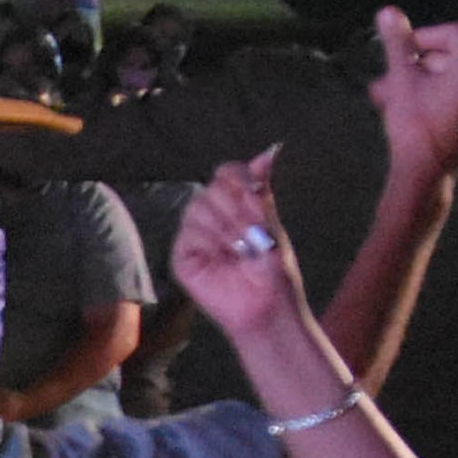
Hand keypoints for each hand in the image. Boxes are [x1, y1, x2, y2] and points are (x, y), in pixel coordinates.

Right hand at [173, 154, 306, 342]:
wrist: (267, 307)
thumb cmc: (273, 272)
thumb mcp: (272, 225)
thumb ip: (262, 190)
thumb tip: (270, 151)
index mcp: (235, 205)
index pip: (227, 173)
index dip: (239, 178)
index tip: (256, 196)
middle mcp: (213, 216)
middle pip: (212, 188)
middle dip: (237, 210)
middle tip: (252, 237)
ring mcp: (195, 236)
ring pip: (198, 209)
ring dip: (225, 229)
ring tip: (241, 252)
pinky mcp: (183, 257)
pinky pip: (188, 235)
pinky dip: (208, 245)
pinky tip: (222, 260)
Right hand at [367, 7, 457, 188]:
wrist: (425, 177)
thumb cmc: (415, 126)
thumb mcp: (402, 80)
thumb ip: (397, 44)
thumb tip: (388, 11)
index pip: (454, 32)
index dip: (424, 35)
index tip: (402, 49)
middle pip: (451, 55)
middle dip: (415, 63)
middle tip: (389, 74)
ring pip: (448, 77)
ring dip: (416, 80)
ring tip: (384, 94)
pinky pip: (454, 95)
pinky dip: (430, 94)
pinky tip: (400, 106)